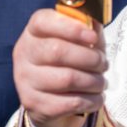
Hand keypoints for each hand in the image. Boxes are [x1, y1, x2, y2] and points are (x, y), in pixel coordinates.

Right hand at [14, 7, 105, 126]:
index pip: (42, 22)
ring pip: (67, 79)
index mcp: (32, 33)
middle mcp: (24, 54)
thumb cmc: (67, 62)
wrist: (49, 98)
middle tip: (103, 64)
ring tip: (101, 82)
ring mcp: (25, 80)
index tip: (93, 36)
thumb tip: (94, 24)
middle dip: (89, 58)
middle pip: (57, 51)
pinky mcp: (33, 104)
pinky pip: (70, 102)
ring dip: (94, 82)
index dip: (70, 27)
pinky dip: (91, 101)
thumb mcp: (77, 41)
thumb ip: (87, 29)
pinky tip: (95, 98)